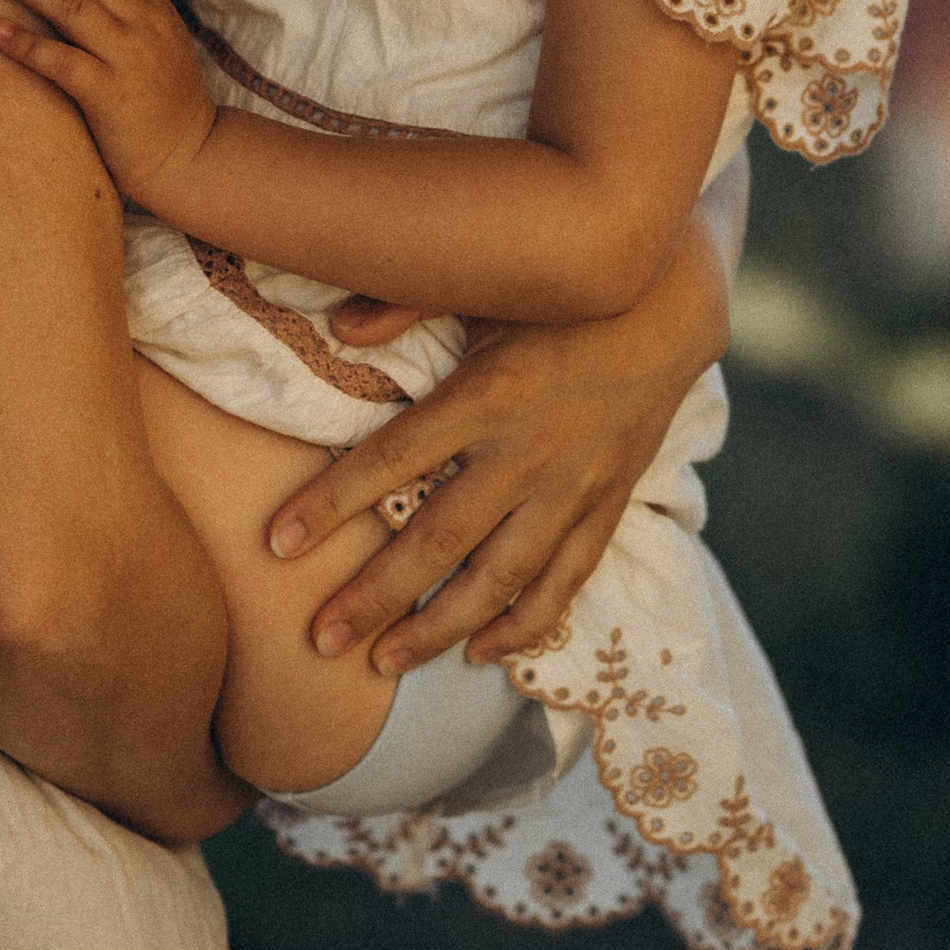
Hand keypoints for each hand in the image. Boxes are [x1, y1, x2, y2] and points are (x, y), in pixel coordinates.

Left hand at [0, 0, 217, 204]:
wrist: (191, 158)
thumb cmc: (160, 96)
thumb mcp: (157, 37)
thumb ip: (126, 3)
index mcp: (154, 4)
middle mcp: (143, 23)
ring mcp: (129, 59)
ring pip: (73, 7)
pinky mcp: (111, 97)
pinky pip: (64, 64)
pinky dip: (28, 45)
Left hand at [268, 210, 731, 673]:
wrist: (672, 308)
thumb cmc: (558, 293)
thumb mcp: (486, 285)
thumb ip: (407, 302)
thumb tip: (335, 329)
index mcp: (490, 391)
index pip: (392, 458)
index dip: (330, 504)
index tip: (277, 544)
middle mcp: (530, 449)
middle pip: (439, 539)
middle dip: (375, 595)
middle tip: (320, 640)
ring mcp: (574, 486)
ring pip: (500, 578)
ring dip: (440, 628)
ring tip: (384, 664)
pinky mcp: (608, 506)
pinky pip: (564, 582)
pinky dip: (524, 625)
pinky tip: (482, 654)